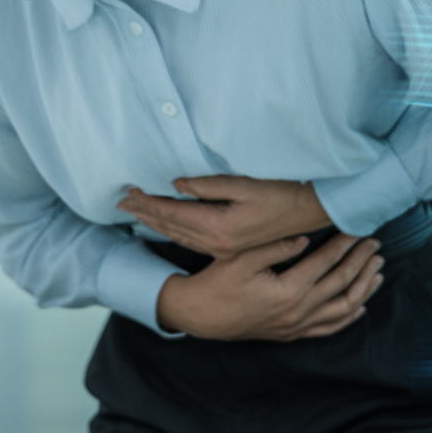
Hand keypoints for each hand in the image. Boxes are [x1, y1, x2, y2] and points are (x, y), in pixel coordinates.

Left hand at [117, 175, 330, 258]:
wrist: (311, 212)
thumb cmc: (282, 193)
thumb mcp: (244, 184)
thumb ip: (208, 185)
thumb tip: (176, 185)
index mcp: (219, 228)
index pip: (173, 214)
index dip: (149, 203)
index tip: (128, 192)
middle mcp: (217, 243)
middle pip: (171, 227)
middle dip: (145, 214)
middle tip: (121, 202)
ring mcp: (223, 248)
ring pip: (179, 235)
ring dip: (155, 223)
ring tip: (135, 212)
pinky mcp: (229, 247)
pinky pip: (191, 240)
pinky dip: (173, 230)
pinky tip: (166, 225)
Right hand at [155, 230, 383, 340]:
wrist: (201, 315)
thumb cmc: (218, 282)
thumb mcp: (242, 257)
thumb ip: (275, 247)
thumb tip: (305, 237)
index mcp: (288, 291)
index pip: (326, 263)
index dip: (345, 245)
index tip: (359, 230)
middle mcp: (297, 313)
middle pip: (341, 286)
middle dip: (361, 263)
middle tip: (376, 246)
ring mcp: (296, 327)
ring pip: (342, 310)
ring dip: (363, 289)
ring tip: (378, 271)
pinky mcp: (291, 334)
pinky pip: (328, 329)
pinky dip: (348, 318)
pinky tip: (360, 306)